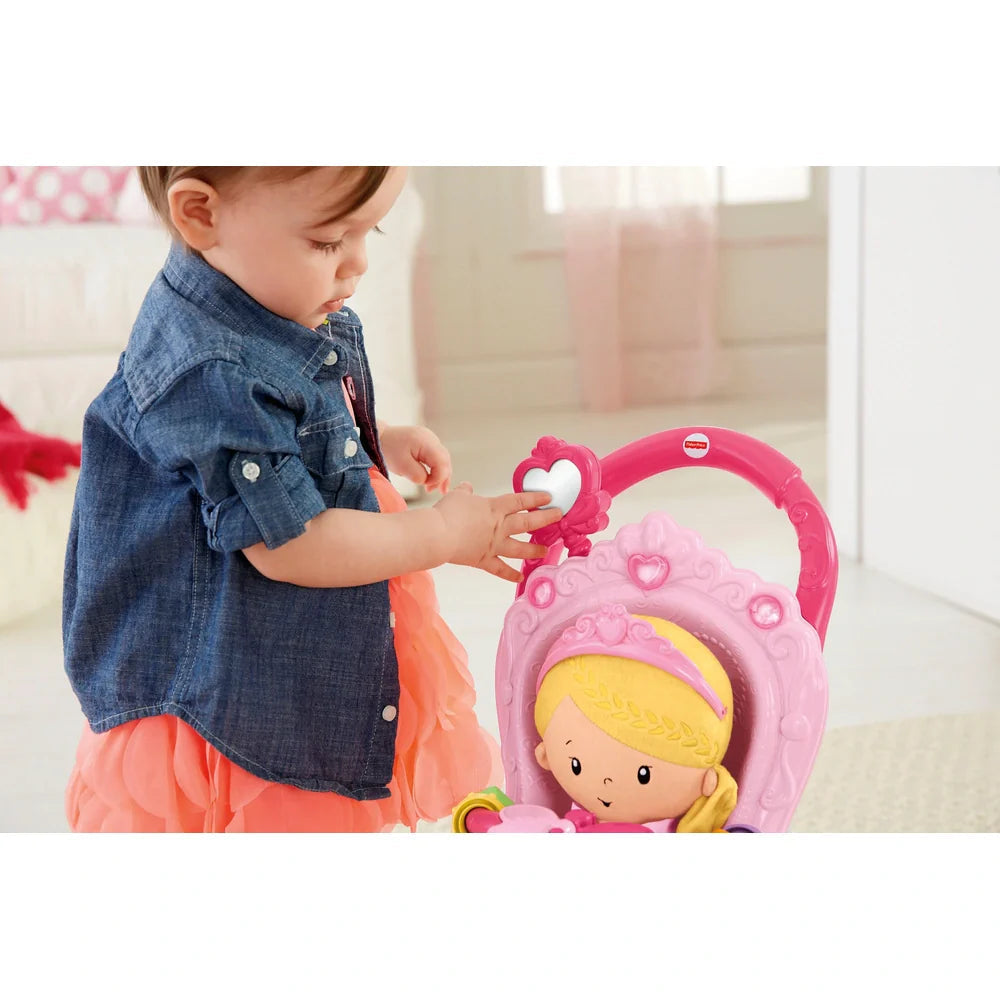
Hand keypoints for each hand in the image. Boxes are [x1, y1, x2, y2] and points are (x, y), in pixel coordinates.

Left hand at [379, 424, 451, 492]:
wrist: (378, 437)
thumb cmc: (388, 450)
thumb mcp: (401, 466)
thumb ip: (417, 475)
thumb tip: (427, 480)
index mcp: (425, 442)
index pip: (441, 463)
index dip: (438, 478)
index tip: (427, 487)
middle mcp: (431, 438)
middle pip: (445, 460)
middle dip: (442, 477)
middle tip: (437, 491)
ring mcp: (430, 439)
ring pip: (443, 459)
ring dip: (441, 474)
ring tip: (437, 489)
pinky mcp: (427, 442)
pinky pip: (437, 457)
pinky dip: (436, 468)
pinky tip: (432, 478)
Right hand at [433, 484, 562, 582]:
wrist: (439, 535)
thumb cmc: (447, 513)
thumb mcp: (457, 496)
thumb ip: (465, 492)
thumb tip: (467, 487)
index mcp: (494, 508)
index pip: (520, 501)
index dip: (536, 498)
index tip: (549, 497)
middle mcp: (499, 527)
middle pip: (527, 522)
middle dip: (546, 518)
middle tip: (559, 516)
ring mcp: (493, 545)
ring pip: (519, 548)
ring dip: (534, 549)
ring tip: (545, 550)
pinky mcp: (484, 560)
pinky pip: (500, 569)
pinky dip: (510, 574)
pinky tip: (520, 578)